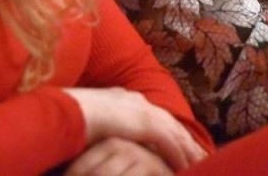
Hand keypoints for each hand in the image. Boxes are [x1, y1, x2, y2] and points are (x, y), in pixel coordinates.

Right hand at [63, 87, 206, 171]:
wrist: (68, 112)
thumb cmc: (69, 119)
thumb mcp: (88, 123)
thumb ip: (100, 128)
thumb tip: (98, 138)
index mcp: (124, 98)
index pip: (152, 115)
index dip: (166, 129)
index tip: (176, 140)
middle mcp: (137, 101)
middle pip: (169, 122)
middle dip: (185, 138)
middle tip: (199, 153)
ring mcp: (143, 110)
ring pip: (175, 132)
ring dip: (188, 149)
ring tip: (198, 164)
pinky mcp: (147, 123)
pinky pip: (169, 143)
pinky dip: (179, 156)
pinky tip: (186, 168)